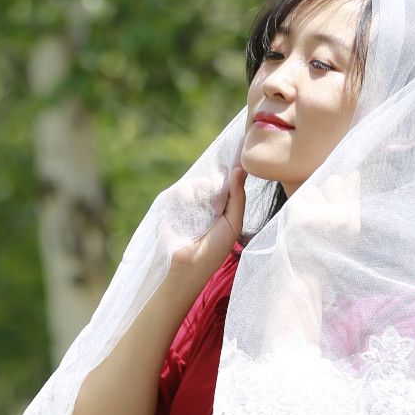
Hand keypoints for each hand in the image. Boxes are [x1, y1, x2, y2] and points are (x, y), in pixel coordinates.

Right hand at [171, 143, 247, 278]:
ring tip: (203, 214)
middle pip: (213, 177)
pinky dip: (188, 195)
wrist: (186, 267)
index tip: (241, 147)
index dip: (234, 166)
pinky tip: (191, 212)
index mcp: (222, 205)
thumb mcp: (232, 224)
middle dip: (218, 177)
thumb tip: (239, 170)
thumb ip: (238, 198)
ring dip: (202, 191)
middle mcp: (206, 200)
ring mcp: (188, 201)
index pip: (228, 180)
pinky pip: (183, 189)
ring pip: (199, 182)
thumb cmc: (213, 251)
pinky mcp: (173, 202)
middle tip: (219, 189)